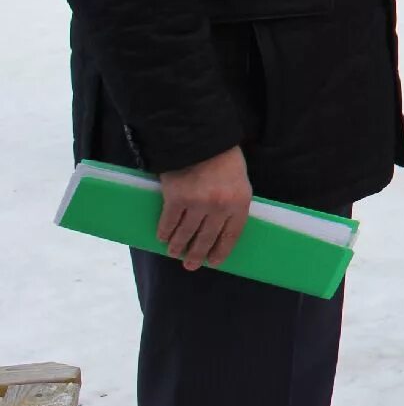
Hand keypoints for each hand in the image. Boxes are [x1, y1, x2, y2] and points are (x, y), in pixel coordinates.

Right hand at [158, 146, 251, 270]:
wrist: (201, 139)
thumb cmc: (224, 160)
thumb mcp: (239, 182)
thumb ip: (233, 204)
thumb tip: (222, 229)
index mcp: (240, 203)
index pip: (232, 235)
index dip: (222, 251)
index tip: (214, 262)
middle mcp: (220, 207)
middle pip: (207, 238)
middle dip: (198, 254)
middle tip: (190, 266)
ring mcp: (197, 203)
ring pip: (186, 233)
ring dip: (179, 246)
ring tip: (174, 253)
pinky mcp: (176, 198)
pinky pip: (169, 222)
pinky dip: (165, 232)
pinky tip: (163, 238)